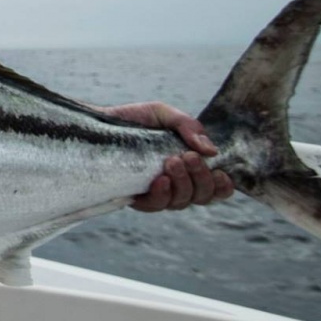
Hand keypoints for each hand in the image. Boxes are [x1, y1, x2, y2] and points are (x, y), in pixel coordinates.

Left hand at [100, 102, 235, 211]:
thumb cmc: (135, 120)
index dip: (222, 187)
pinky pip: (155, 206)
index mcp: (189, 168)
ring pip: (181, 202)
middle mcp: (176, 184)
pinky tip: (160, 180)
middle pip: (201, 197)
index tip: (220, 174)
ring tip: (172, 162)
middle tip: (188, 158)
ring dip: (182, 184)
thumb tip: (211, 151)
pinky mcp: (136, 197)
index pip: (214, 188)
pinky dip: (162, 194)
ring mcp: (156, 193)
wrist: (98, 123)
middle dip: (200, 179)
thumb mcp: (163, 114)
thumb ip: (188, 126)